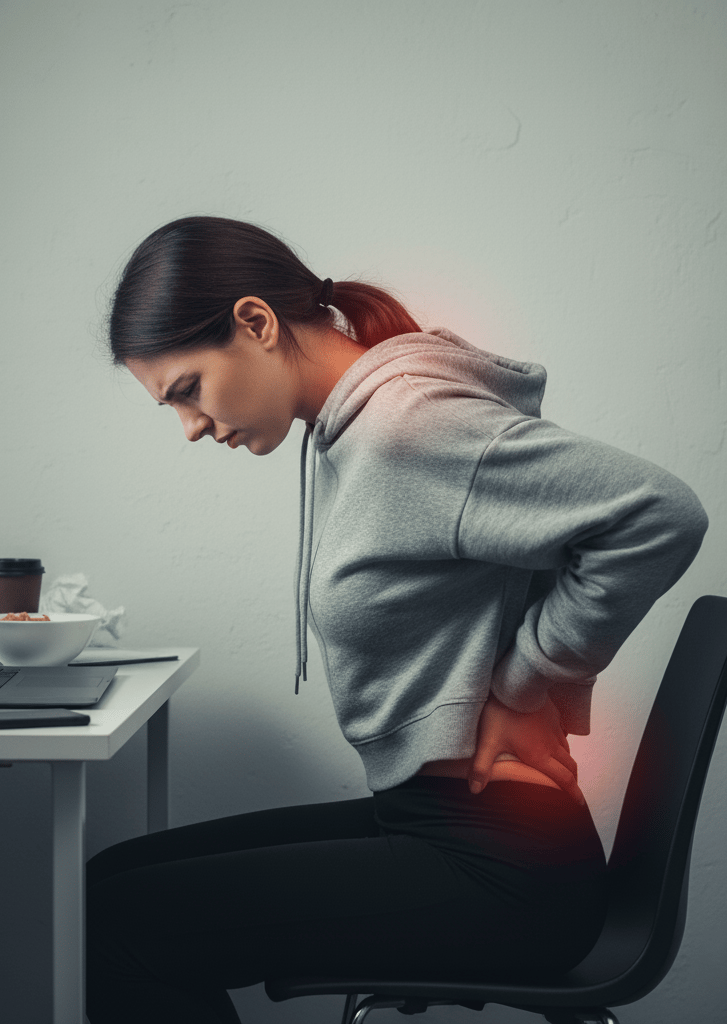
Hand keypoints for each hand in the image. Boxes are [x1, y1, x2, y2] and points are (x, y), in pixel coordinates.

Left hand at [468, 692, 584, 804]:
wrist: (514, 683)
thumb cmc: (501, 712)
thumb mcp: (488, 741)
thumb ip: (481, 767)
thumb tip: (475, 789)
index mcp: (539, 755)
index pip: (563, 779)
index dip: (573, 793)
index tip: (579, 804)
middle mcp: (551, 744)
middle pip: (569, 766)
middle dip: (573, 780)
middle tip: (572, 788)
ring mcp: (554, 728)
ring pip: (567, 749)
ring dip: (567, 761)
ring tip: (561, 767)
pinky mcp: (553, 714)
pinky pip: (562, 732)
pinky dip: (561, 742)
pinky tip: (553, 740)